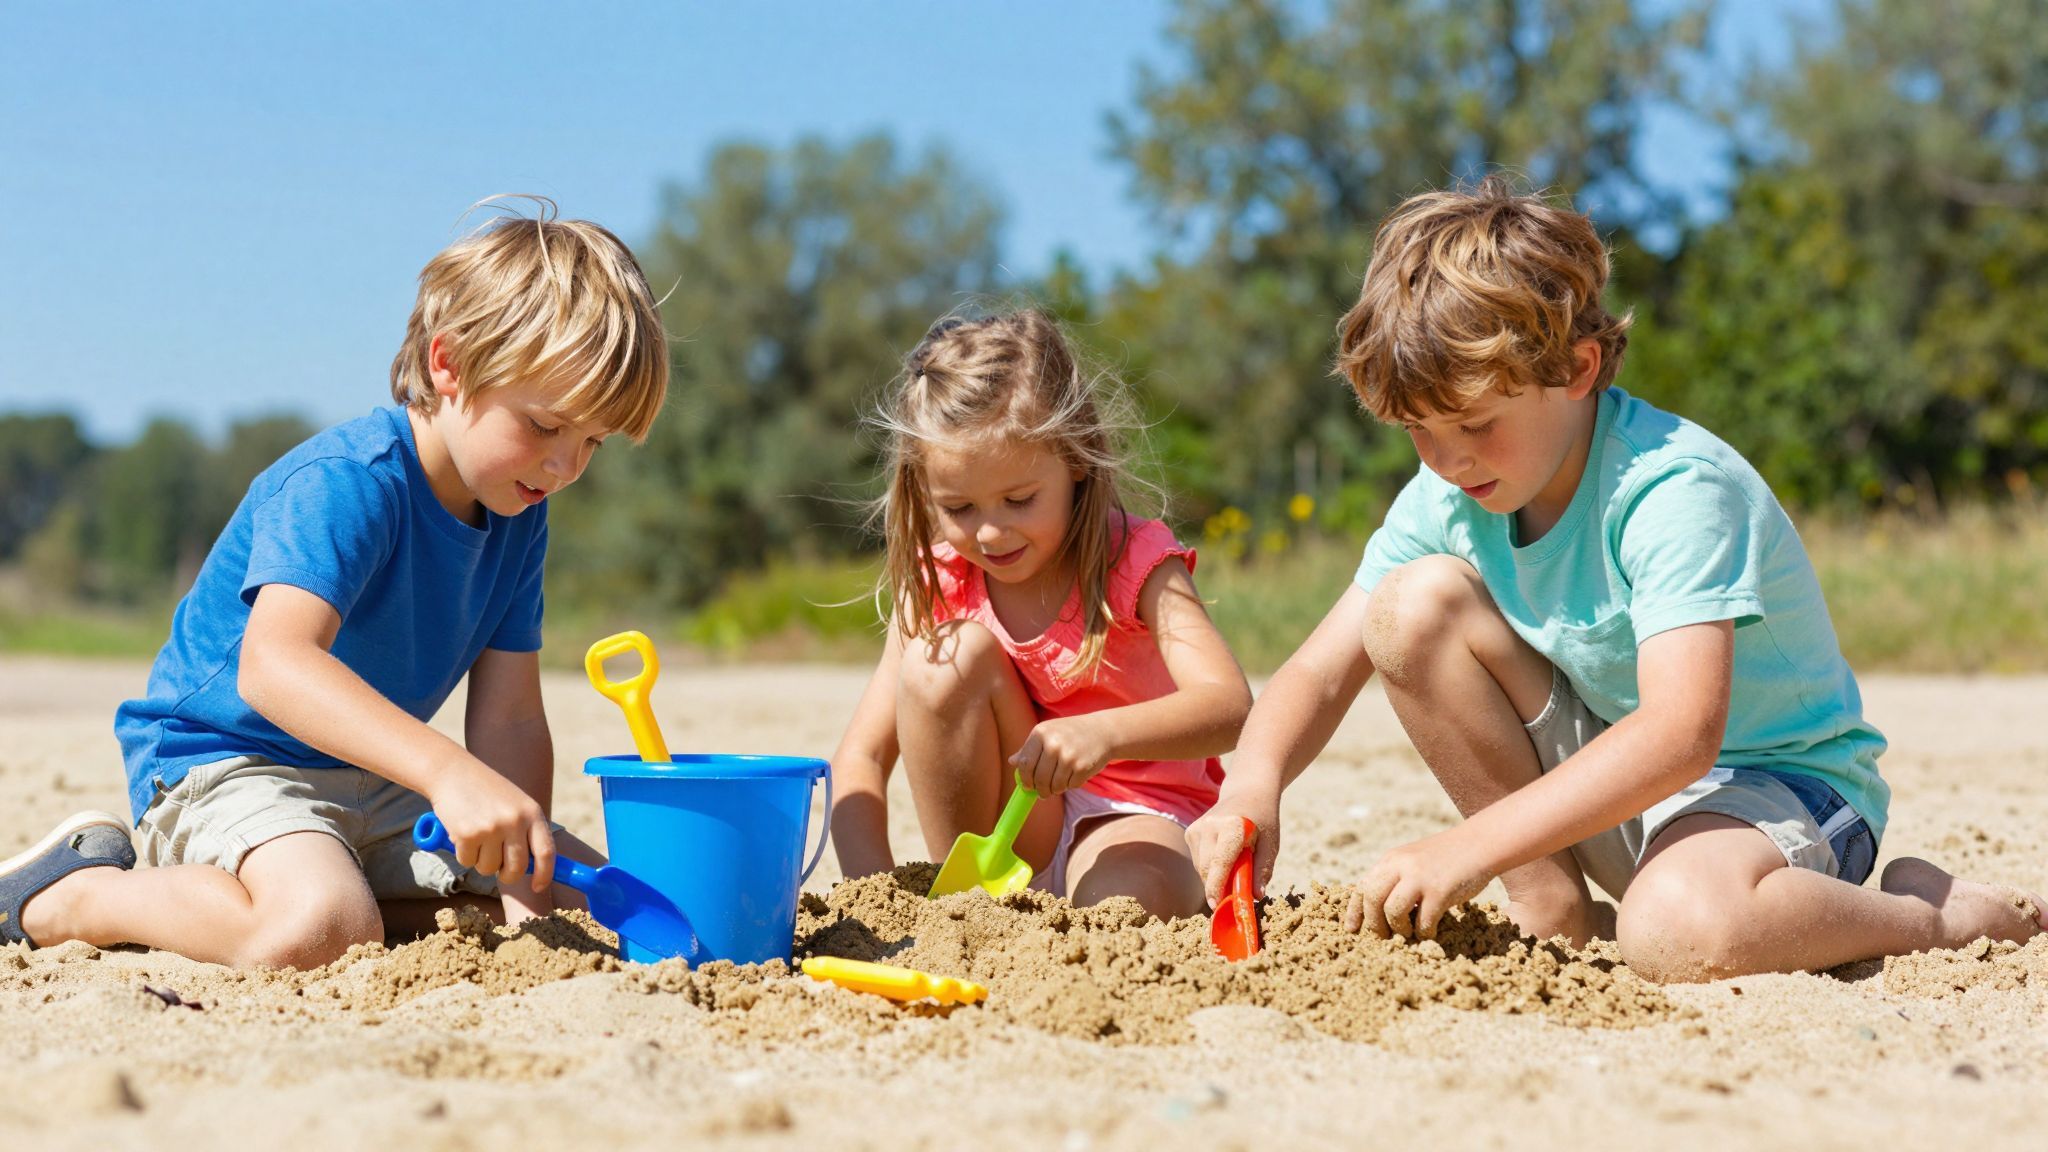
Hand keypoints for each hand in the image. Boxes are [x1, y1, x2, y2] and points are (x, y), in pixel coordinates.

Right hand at [427, 755, 556, 894]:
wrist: (452, 771)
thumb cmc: (486, 791)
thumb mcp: (515, 804)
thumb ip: (526, 831)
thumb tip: (536, 868)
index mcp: (532, 812)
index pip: (547, 853)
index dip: (545, 875)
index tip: (538, 887)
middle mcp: (515, 821)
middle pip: (518, 868)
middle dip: (508, 876)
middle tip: (501, 872)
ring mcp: (491, 828)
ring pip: (489, 868)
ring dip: (481, 861)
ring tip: (477, 838)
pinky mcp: (468, 834)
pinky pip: (468, 861)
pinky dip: (463, 854)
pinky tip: (462, 832)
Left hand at [1008, 716, 1112, 794]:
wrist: (1102, 731)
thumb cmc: (1070, 732)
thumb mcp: (1048, 733)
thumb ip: (1029, 748)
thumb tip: (1012, 761)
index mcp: (1040, 733)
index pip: (1025, 764)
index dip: (1025, 779)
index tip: (1028, 786)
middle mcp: (1053, 744)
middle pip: (1039, 778)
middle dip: (1040, 789)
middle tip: (1043, 792)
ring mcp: (1068, 756)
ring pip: (1054, 785)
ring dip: (1055, 789)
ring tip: (1059, 784)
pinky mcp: (1082, 767)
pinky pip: (1070, 786)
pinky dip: (1070, 785)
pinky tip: (1074, 775)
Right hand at [1185, 791, 1278, 908]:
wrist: (1247, 792)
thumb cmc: (1263, 819)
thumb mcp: (1271, 843)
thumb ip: (1263, 869)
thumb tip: (1256, 896)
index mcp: (1232, 827)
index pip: (1219, 862)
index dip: (1216, 887)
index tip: (1217, 906)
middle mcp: (1209, 826)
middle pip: (1206, 869)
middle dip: (1218, 888)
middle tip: (1234, 897)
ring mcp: (1196, 828)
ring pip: (1201, 867)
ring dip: (1215, 877)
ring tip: (1236, 865)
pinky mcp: (1190, 832)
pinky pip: (1198, 861)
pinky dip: (1210, 867)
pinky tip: (1225, 856)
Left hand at [1343, 828, 1494, 939]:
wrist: (1480, 843)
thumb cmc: (1448, 858)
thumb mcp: (1414, 860)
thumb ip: (1396, 878)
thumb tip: (1378, 910)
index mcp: (1391, 860)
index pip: (1362, 887)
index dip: (1354, 911)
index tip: (1351, 929)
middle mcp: (1401, 865)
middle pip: (1372, 899)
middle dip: (1374, 924)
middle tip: (1384, 936)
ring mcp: (1420, 877)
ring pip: (1392, 911)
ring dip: (1398, 929)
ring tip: (1409, 933)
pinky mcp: (1440, 891)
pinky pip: (1423, 921)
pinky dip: (1424, 933)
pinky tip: (1430, 932)